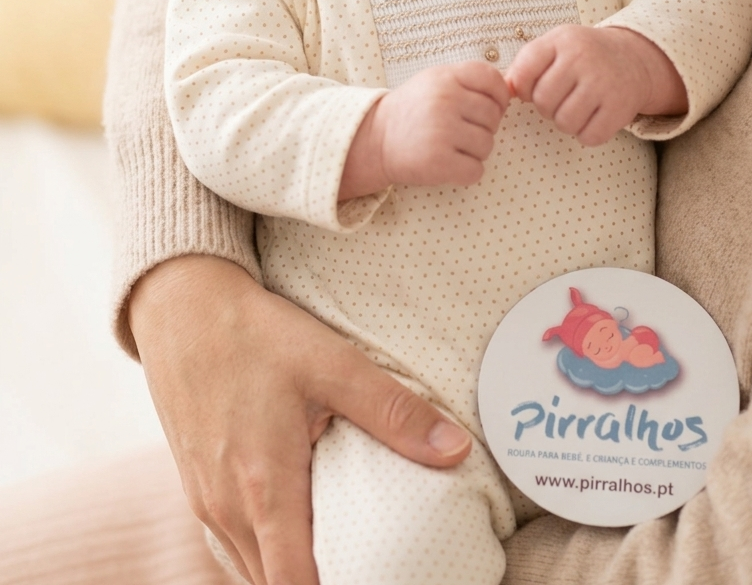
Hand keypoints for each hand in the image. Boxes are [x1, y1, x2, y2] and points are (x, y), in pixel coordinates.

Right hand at [129, 255, 471, 584]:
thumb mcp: (332, 363)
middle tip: (370, 563)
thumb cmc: (254, 333)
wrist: (181, 306)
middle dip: (320, 582)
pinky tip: (298, 530)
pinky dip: (266, 554)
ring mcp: (205, 502)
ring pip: (252, 570)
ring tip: (343, 555)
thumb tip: (456, 451)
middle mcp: (226, 509)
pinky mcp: (197, 488)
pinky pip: (234, 546)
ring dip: (290, 572)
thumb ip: (394, 411)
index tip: (377, 576)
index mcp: (263, 488)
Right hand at [340, 61, 509, 199]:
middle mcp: (444, 100)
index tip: (487, 106)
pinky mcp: (438, 162)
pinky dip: (465, 172)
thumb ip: (470, 81)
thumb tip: (511, 91)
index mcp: (446, 77)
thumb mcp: (436, 81)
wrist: (375, 138)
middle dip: (483, 127)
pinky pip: (476, 170)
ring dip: (474, 151)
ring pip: (487, 145)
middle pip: (494, 116)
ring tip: (449, 145)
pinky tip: (447, 162)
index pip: (493, 80)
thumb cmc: (413, 110)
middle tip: (458, 129)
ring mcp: (441, 131)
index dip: (499, 96)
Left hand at [505, 24, 686, 145]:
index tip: (535, 88)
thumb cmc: (584, 56)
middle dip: (547, 107)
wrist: (633, 58)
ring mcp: (603, 82)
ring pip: (564, 122)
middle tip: (561, 98)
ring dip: (566, 122)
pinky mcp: (620, 107)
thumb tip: (503, 91)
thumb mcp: (555, 47)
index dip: (523, 89)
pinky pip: (589, 136)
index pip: (523, 74)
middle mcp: (583, 57)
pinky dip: (588, 134)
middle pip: (543, 102)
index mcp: (562, 40)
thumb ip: (526, 65)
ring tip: (577, 107)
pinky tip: (594, 117)